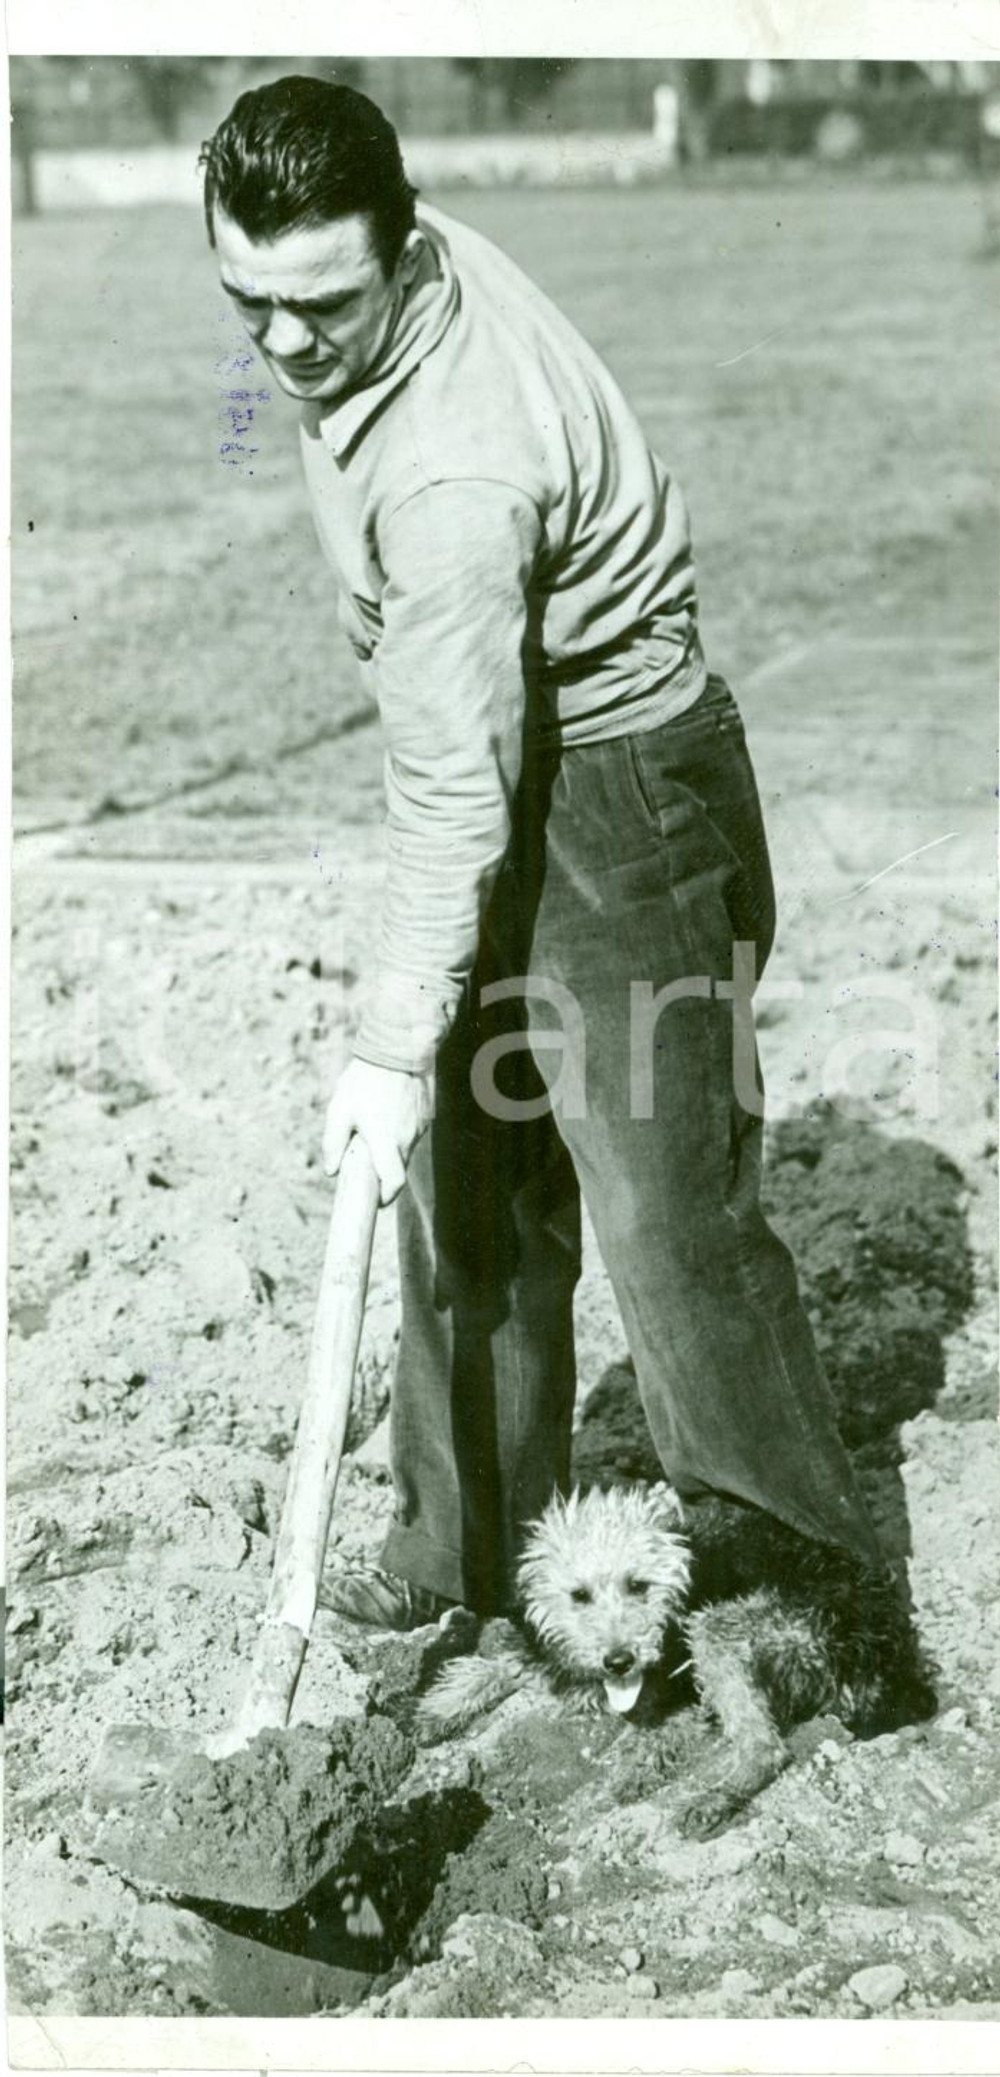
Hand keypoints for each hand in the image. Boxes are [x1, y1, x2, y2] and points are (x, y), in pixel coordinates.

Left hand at [322, 1057, 434, 1205]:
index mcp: (385, 1141)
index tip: (376, 1199)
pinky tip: (389, 1109)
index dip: (386, 1197)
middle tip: (366, 1157)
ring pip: (406, 1148)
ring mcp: (420, 1126)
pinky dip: (401, 1130)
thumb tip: (331, 1170)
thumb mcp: (339, 1109)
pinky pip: (413, 1131)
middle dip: (384, 1170)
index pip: (394, 1183)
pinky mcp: (426, 1114)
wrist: (398, 1047)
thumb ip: (333, 1142)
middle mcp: (407, 1138)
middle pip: (399, 1168)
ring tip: (376, 1123)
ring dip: (392, 1147)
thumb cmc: (364, 1080)